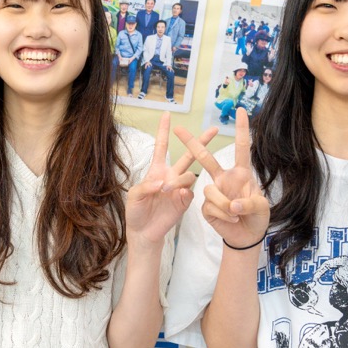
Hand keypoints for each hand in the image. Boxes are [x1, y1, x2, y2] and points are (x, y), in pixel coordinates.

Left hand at [126, 114, 199, 246]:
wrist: (143, 232)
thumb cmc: (135, 212)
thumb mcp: (134, 196)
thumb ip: (146, 187)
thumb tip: (162, 183)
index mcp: (157, 171)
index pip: (162, 147)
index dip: (163, 131)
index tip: (167, 114)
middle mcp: (171, 176)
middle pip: (188, 156)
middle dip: (200, 142)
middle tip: (213, 130)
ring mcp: (179, 189)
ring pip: (189, 175)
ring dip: (180, 180)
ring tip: (168, 190)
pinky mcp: (184, 202)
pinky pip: (190, 193)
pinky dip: (185, 193)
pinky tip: (178, 196)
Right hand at [175, 109, 270, 249]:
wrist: (247, 237)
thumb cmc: (257, 217)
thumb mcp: (262, 208)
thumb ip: (249, 203)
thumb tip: (233, 204)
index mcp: (241, 173)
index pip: (241, 148)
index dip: (242, 129)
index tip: (241, 111)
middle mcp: (224, 179)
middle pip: (205, 158)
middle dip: (191, 143)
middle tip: (177, 128)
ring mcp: (214, 192)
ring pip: (210, 191)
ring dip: (225, 205)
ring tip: (236, 215)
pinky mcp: (206, 207)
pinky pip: (210, 207)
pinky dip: (222, 215)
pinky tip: (230, 220)